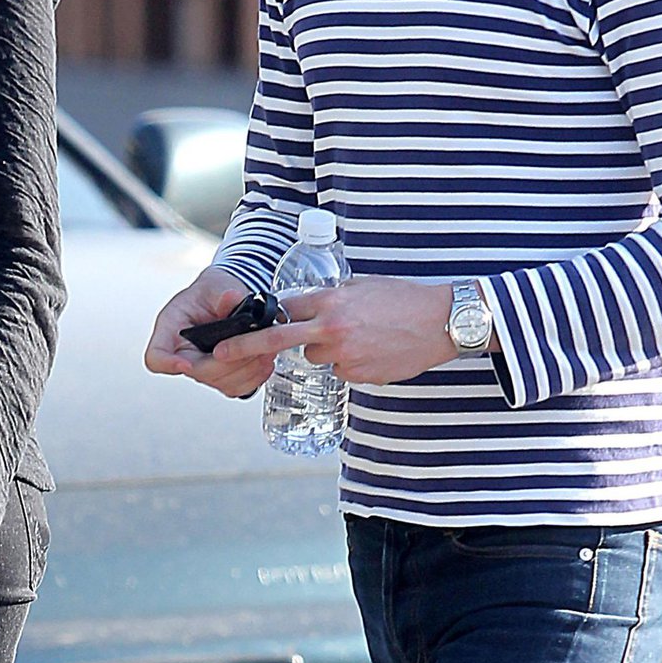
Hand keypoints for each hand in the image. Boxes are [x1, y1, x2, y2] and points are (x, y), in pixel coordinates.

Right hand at [144, 265, 276, 399]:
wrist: (225, 298)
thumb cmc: (212, 292)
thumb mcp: (215, 284)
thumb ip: (223, 293)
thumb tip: (233, 298)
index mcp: (171, 328)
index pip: (156, 357)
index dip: (168, 363)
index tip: (185, 363)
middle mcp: (183, 353)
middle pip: (197, 372)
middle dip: (227, 360)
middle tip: (248, 344)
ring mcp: (202, 368)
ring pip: (220, 383)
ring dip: (246, 367)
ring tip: (262, 349)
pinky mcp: (222, 376)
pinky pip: (237, 387)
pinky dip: (254, 376)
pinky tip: (263, 359)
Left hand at [212, 275, 460, 385]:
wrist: (440, 321)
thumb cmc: (404, 299)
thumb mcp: (362, 286)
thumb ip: (332, 298)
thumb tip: (308, 308)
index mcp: (331, 302)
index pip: (286, 309)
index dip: (274, 315)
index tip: (253, 321)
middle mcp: (332, 330)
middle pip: (279, 341)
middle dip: (245, 347)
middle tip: (221, 354)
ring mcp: (345, 356)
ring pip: (317, 358)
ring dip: (326, 351)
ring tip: (360, 337)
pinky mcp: (359, 375)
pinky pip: (342, 371)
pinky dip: (350, 363)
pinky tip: (374, 350)